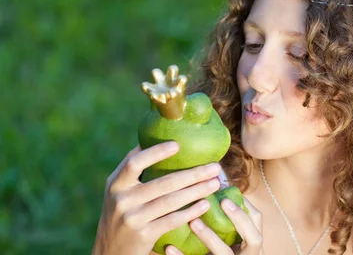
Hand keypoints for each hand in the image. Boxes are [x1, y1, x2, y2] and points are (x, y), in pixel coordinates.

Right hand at [92, 142, 221, 254]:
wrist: (110, 250)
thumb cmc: (122, 211)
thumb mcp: (119, 189)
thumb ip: (133, 168)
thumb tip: (154, 136)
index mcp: (116, 183)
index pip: (134, 163)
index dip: (156, 152)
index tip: (178, 145)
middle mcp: (122, 200)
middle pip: (163, 183)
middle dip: (193, 174)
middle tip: (215, 167)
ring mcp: (133, 218)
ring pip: (171, 201)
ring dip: (197, 190)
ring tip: (215, 183)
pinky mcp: (143, 235)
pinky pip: (172, 220)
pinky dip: (190, 212)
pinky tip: (205, 204)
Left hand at [164, 197, 262, 254]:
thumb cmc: (219, 248)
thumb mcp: (229, 236)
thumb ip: (226, 218)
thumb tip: (210, 185)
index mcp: (251, 242)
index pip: (257, 221)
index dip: (246, 207)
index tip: (227, 195)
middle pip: (254, 239)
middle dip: (240, 219)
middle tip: (223, 202)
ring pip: (224, 253)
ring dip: (210, 237)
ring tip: (194, 222)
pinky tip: (169, 247)